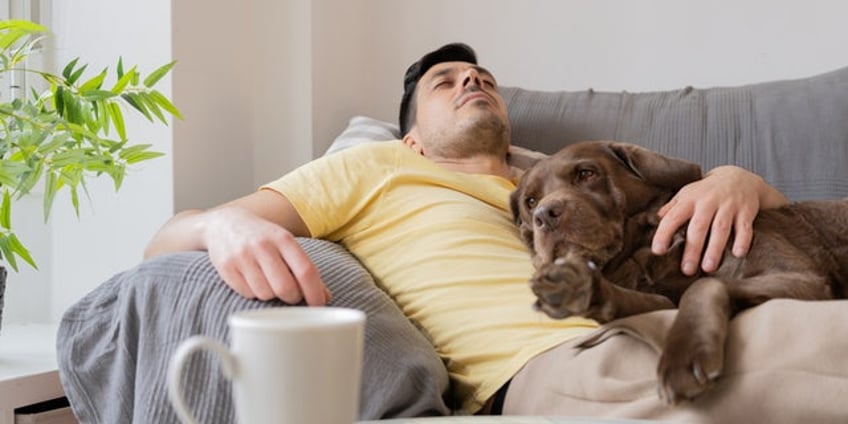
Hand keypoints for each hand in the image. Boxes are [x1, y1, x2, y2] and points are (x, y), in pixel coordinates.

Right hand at [202, 207, 330, 304]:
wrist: (224, 224)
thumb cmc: (263, 238)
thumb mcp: (286, 244)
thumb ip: (305, 268)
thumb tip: (324, 297)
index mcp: (283, 238)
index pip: (305, 270)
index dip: (315, 292)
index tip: (319, 304)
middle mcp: (262, 246)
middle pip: (286, 288)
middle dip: (293, 297)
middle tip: (292, 294)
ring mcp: (242, 256)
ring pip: (266, 294)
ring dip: (272, 295)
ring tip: (269, 281)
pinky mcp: (226, 268)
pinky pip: (247, 294)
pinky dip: (254, 293)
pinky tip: (253, 280)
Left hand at [652, 166, 787, 274]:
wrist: (737, 177)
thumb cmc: (706, 192)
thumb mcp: (686, 195)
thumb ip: (671, 208)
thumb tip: (654, 221)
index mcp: (689, 200)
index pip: (673, 217)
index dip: (664, 233)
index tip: (658, 251)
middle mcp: (708, 202)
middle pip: (698, 227)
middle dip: (692, 249)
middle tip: (687, 270)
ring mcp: (728, 206)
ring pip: (720, 228)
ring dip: (714, 249)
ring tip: (708, 268)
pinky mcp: (746, 211)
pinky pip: (745, 227)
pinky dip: (743, 240)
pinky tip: (738, 254)